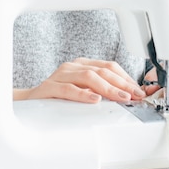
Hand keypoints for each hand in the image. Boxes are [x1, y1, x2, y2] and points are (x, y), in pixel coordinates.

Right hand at [13, 57, 145, 103]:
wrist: (28, 104)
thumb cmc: (58, 99)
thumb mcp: (83, 91)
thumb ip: (101, 91)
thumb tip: (128, 96)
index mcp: (82, 65)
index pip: (109, 66)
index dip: (126, 78)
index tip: (140, 91)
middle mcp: (72, 66)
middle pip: (102, 70)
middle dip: (122, 83)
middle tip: (135, 95)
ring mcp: (60, 75)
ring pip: (89, 77)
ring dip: (109, 88)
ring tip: (122, 98)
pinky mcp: (50, 87)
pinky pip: (68, 89)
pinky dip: (83, 94)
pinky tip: (94, 100)